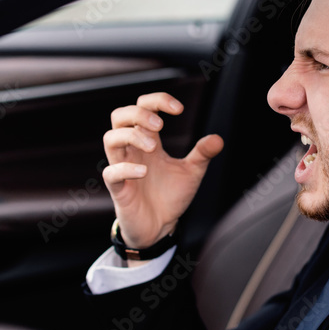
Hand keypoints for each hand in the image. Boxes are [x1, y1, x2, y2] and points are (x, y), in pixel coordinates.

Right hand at [103, 92, 223, 247]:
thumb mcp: (191, 173)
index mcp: (148, 141)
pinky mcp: (118, 189)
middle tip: (160, 126)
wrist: (159, 228)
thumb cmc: (170, 197)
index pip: (142, 107)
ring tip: (153, 146)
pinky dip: (125, 169)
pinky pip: (111, 173)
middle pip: (119, 116)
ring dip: (132, 136)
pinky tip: (144, 172)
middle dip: (138, 113)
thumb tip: (218, 138)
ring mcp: (122, 168)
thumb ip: (202, 154)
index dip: (158, 100)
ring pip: (110, 138)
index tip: (178, 109)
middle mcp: (132, 150)